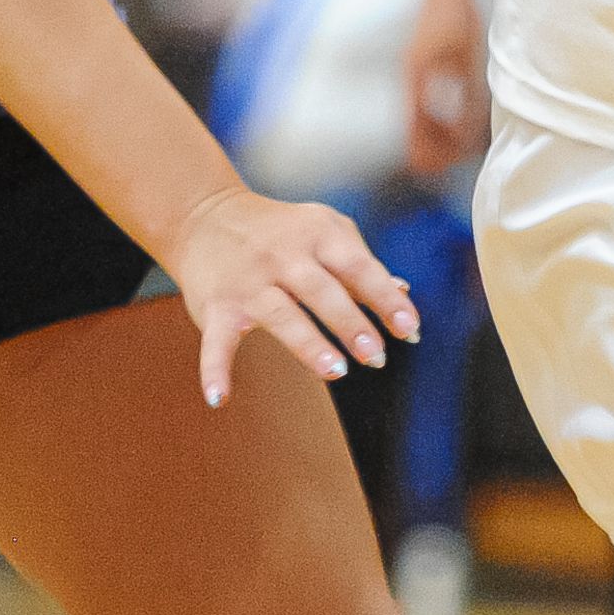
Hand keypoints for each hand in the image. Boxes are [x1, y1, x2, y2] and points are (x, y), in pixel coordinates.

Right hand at [165, 185, 421, 408]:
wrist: (204, 215)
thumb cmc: (279, 230)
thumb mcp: (323, 231)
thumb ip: (359, 264)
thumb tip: (403, 294)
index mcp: (318, 235)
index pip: (359, 267)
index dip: (386, 298)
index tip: (409, 328)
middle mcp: (283, 255)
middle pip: (322, 291)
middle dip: (351, 324)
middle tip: (377, 357)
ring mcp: (249, 282)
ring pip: (281, 314)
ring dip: (308, 344)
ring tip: (336, 371)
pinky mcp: (216, 306)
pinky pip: (216, 341)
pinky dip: (215, 370)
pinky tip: (220, 398)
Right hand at [400, 0, 488, 182]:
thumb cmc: (459, 8)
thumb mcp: (469, 55)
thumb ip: (468, 95)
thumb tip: (468, 137)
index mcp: (416, 76)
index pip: (416, 131)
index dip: (436, 152)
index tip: (461, 158)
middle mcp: (410, 76)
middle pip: (413, 131)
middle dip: (437, 148)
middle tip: (467, 156)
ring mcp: (414, 70)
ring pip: (418, 120)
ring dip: (441, 135)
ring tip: (468, 143)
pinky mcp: (423, 64)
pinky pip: (424, 104)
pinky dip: (440, 119)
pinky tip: (462, 121)